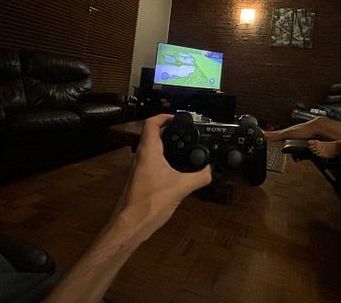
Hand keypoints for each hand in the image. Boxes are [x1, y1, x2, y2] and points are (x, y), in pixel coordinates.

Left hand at [117, 114, 211, 234]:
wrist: (130, 225)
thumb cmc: (152, 202)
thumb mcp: (181, 188)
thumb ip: (199, 177)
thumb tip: (210, 170)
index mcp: (148, 151)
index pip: (151, 123)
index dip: (164, 116)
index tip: (178, 118)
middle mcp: (140, 156)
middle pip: (151, 135)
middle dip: (168, 131)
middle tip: (185, 133)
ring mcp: (137, 168)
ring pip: (150, 149)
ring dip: (165, 146)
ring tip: (183, 149)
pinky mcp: (138, 180)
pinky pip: (151, 162)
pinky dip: (162, 159)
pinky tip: (174, 170)